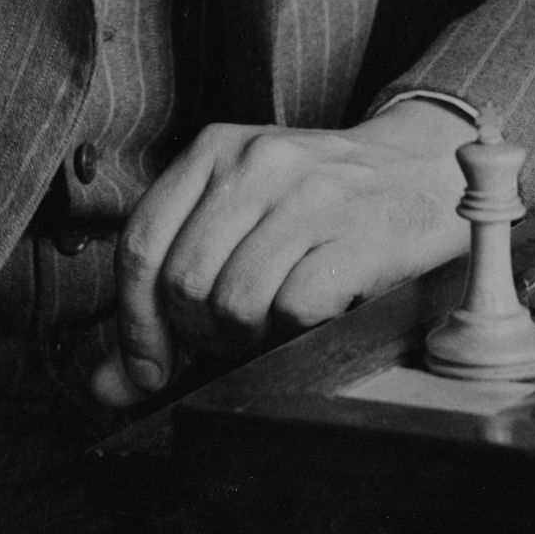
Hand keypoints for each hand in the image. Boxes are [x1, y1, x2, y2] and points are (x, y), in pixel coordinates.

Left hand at [88, 100, 471, 408]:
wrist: (424, 168)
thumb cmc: (322, 202)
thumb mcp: (242, 218)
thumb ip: (170, 294)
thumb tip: (109, 384)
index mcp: (216, 148)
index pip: (141, 243)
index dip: (134, 323)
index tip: (147, 369)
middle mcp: (257, 162)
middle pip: (184, 283)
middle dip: (199, 335)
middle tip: (230, 339)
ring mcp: (310, 195)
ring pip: (234, 302)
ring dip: (247, 340)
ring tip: (273, 325)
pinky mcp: (357, 234)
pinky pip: (294, 310)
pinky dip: (294, 333)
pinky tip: (313, 315)